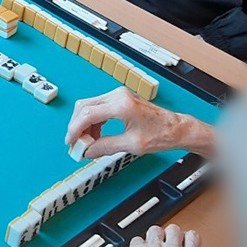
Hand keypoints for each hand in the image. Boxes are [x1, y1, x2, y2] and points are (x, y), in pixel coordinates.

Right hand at [65, 87, 186, 157]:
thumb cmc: (161, 134)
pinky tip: (95, 135)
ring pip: (89, 106)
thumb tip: (87, 151)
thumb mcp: (132, 145)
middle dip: (76, 126)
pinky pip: (98, 107)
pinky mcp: (120, 99)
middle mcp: (118, 96)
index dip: (75, 130)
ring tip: (86, 142)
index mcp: (121, 105)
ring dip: (84, 124)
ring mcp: (118, 95)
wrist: (176, 128)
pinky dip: (93, 121)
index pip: (87, 115)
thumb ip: (105, 147)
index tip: (70, 142)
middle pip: (84, 107)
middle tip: (76, 144)